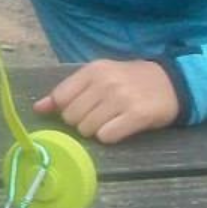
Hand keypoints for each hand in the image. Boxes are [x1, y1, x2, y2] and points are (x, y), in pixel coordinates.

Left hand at [33, 59, 179, 143]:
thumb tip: (37, 108)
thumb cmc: (127, 80)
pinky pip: (107, 136)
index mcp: (91, 71)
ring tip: (108, 123)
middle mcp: (104, 82)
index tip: (78, 110)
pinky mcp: (137, 115)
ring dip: (94, 131)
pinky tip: (118, 129)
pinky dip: (109, 137)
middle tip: (95, 118)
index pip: (60, 97)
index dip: (65, 110)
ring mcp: (121, 98)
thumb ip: (67, 91)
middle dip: (79, 122)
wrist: (169, 82)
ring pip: (87, 128)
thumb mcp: (97, 77)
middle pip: (72, 116)